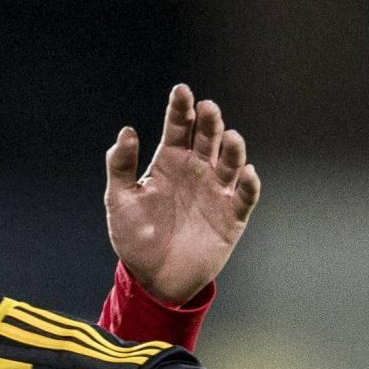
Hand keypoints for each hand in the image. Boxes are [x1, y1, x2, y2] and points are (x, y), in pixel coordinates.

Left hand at [104, 84, 261, 305]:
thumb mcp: (120, 200)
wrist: (154, 277)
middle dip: (209, 122)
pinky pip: (244, 196)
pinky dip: (248, 184)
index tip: (181, 91)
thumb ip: (121, 167)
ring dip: (232, 148)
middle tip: (207, 109)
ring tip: (229, 138)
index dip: (181, 109)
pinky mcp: (232, 215)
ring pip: (230, 162)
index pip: (178, 128)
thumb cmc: (136, 237)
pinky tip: (245, 173)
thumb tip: (126, 131)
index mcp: (170, 161)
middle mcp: (197, 170)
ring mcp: (216, 191)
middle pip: (208, 138)